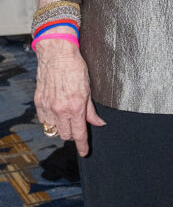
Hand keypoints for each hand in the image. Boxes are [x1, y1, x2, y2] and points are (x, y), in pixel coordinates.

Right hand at [34, 39, 105, 155]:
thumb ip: (91, 110)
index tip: (85, 152)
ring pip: (54, 129)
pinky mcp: (39, 103)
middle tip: (77, 124)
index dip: (83, 145)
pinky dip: (51, 119)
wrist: (57, 54)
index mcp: (75, 107)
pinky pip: (44, 120)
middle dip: (73, 133)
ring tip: (66, 115)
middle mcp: (60, 110)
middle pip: (66, 135)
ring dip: (61, 126)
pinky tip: (56, 109)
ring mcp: (47, 107)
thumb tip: (99, 123)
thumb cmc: (75, 67)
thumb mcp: (88, 89)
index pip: (79, 133)